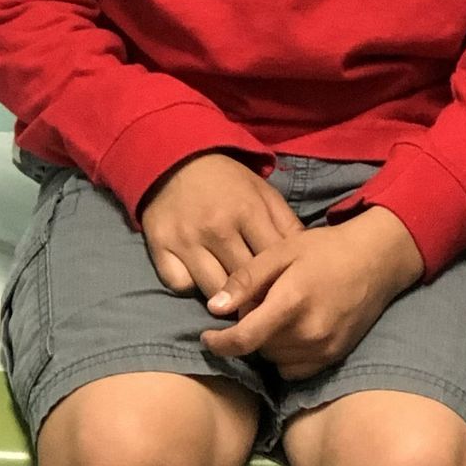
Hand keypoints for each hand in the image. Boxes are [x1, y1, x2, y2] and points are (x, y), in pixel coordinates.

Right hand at [138, 152, 293, 298]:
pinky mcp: (159, 247)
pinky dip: (191, 287)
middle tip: (262, 306)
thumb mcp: (263, 193)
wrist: (175, 159)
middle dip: (256, 297)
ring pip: (214, 291)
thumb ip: (286, 224)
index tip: (284, 294)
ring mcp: (185, 240)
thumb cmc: (226, 181)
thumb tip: (306, 258)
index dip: (281, 282)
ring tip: (236, 301)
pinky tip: (201, 281)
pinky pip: (180, 284)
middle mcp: (216, 229)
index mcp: (247, 212)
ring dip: (226, 299)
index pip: (272, 263)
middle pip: (244, 282)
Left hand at [202, 209, 422, 378]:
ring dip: (267, 344)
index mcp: (292, 302)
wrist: (377, 261)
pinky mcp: (334, 356)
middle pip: (258, 348)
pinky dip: (286, 355)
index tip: (207, 336)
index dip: (219, 343)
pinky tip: (292, 331)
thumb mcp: (281, 251)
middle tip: (258, 305)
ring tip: (278, 315)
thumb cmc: (326, 250)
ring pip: (274, 360)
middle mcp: (309, 332)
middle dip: (249, 331)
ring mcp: (324, 348)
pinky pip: (295, 368)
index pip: (245, 339)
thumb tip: (214, 309)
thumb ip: (246, 280)